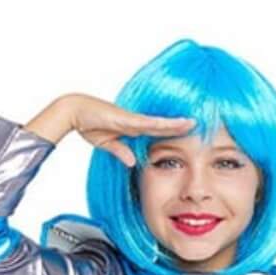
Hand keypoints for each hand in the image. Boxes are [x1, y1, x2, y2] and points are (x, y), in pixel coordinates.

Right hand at [24, 93, 195, 165]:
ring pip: (163, 123)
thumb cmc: (88, 123)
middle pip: (164, 126)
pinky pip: (152, 122)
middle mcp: (136, 122)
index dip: (172, 133)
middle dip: (181, 127)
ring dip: (179, 124)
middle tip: (200, 128)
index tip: (186, 136)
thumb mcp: (107, 144)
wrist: (75, 112)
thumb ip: (120, 152)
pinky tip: (180, 123)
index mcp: (132, 129)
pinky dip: (167, 123)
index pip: (157, 132)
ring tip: (196, 124)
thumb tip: (133, 162)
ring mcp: (134, 119)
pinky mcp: (129, 119)